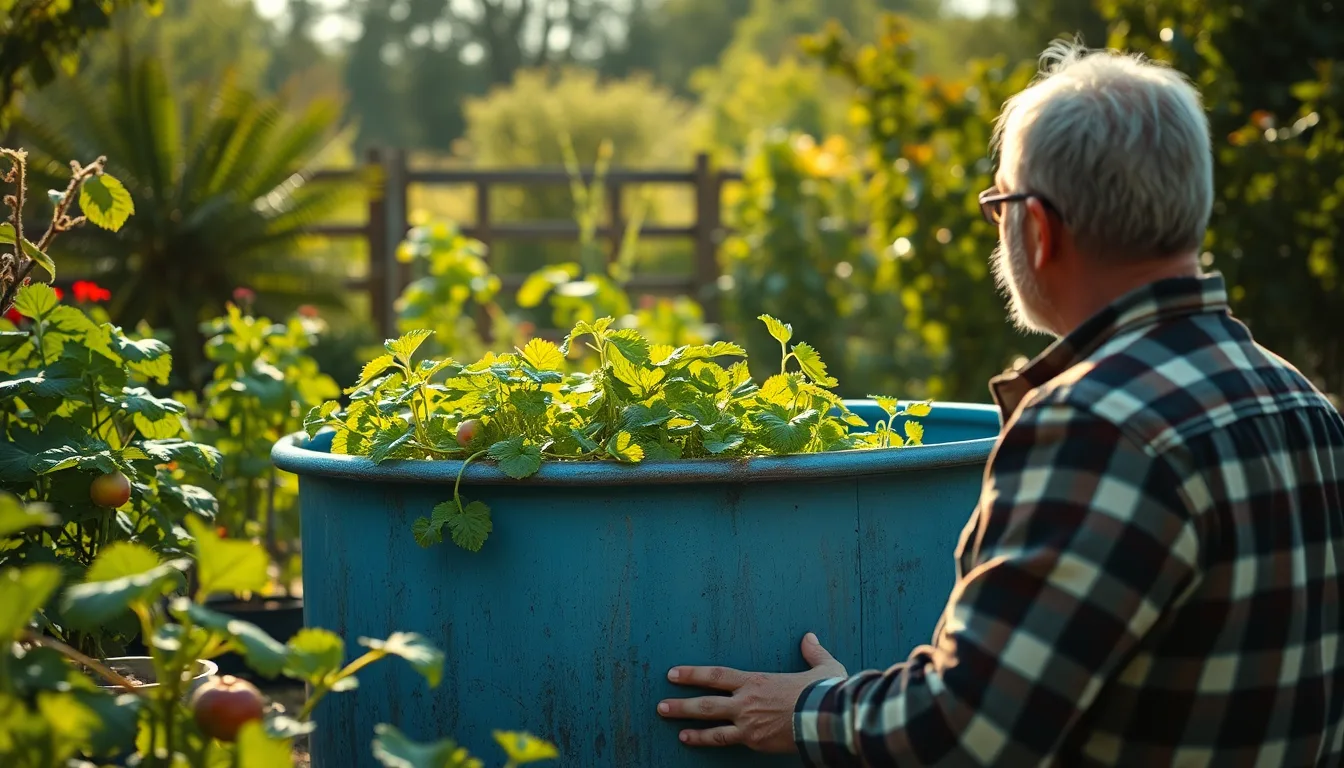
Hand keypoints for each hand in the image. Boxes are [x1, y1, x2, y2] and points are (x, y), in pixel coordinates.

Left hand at [658, 632, 847, 752]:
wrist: (826, 718)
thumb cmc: (823, 692)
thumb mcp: (821, 666)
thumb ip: (813, 652)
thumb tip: (810, 637)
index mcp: (756, 681)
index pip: (716, 675)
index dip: (693, 674)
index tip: (673, 673)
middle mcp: (746, 701)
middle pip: (706, 701)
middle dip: (681, 703)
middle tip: (661, 705)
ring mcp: (748, 723)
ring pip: (711, 724)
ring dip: (688, 724)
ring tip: (672, 726)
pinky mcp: (754, 741)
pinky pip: (725, 741)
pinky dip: (706, 741)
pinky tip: (691, 741)